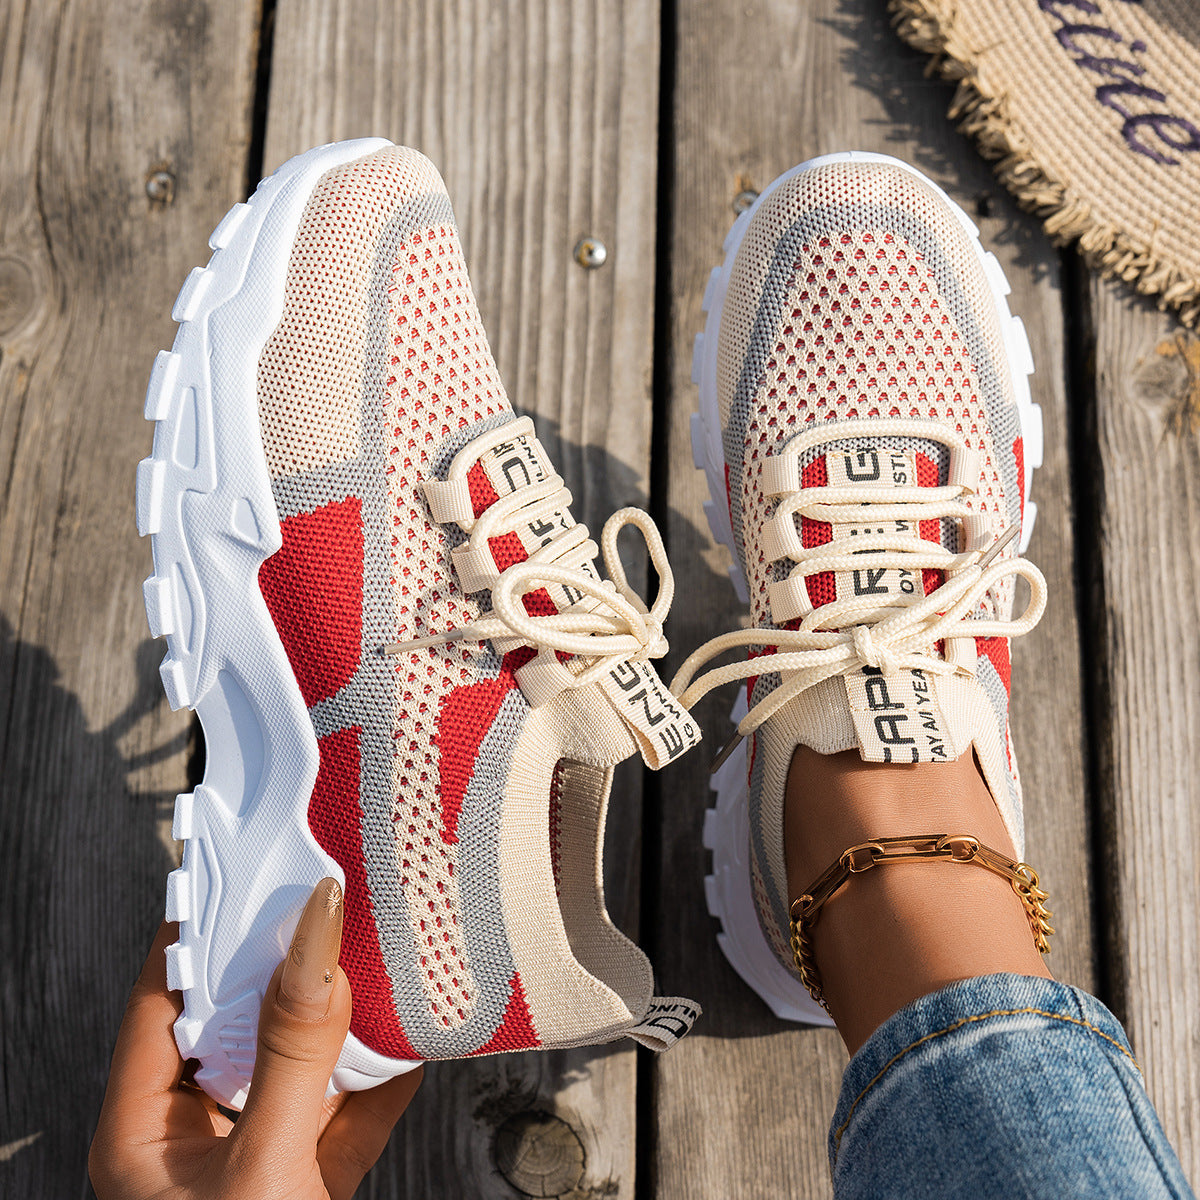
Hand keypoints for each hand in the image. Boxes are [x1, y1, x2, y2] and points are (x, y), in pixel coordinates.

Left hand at [89, 878, 421, 1199]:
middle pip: (240, 1023)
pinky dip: (383, 1073)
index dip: (199, 931)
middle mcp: (198, 1137)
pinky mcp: (314, 1182)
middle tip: (323, 900)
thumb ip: (291, 1054)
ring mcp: (259, 1159)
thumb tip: (316, 942)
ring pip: (301, 1063)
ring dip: (344, 1017)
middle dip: (285, 964)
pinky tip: (411, 1033)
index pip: (162, 1002)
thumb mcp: (261, 1164)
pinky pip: (349, 1110)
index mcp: (144, 1133)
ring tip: (377, 952)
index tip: (244, 871)